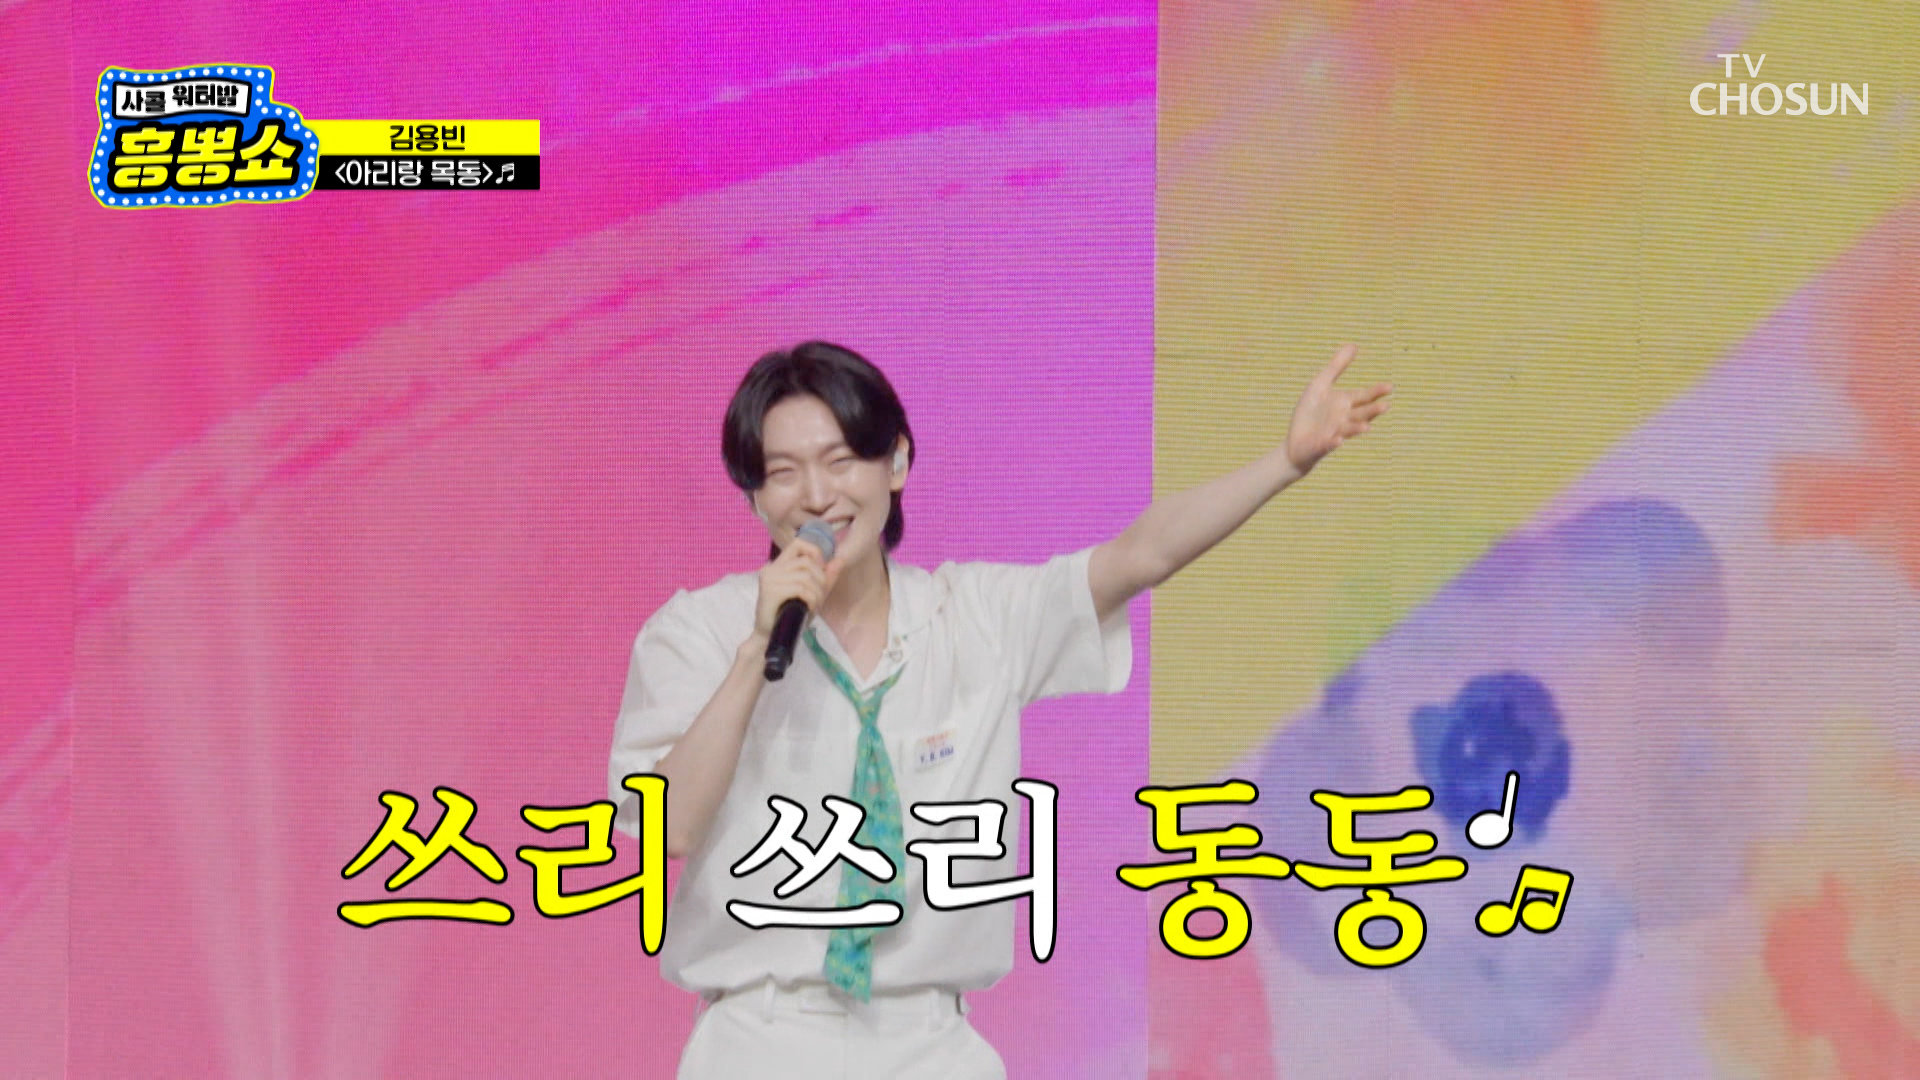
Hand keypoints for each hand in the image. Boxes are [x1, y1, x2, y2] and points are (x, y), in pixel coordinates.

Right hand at [750, 536, 843, 642]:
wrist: (770, 637)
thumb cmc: (790, 616)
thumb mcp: (812, 594)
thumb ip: (826, 577)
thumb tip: (840, 560)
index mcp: (778, 565)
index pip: (798, 543)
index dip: (814, 553)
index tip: (821, 571)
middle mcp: (771, 568)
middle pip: (806, 562)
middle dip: (821, 579)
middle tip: (820, 597)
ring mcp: (769, 579)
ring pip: (805, 576)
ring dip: (817, 592)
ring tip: (815, 605)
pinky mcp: (770, 591)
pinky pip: (800, 589)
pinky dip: (811, 599)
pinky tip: (809, 608)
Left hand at [1284, 344, 1392, 474]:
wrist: (1294, 442)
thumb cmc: (1310, 413)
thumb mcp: (1320, 384)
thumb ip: (1337, 366)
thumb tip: (1354, 345)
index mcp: (1345, 404)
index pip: (1364, 397)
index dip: (1376, 392)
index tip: (1390, 387)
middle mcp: (1344, 419)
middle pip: (1361, 414)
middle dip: (1372, 411)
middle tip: (1385, 406)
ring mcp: (1333, 433)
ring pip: (1348, 431)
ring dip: (1356, 429)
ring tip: (1366, 428)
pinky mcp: (1320, 446)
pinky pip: (1327, 444)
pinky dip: (1332, 443)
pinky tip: (1337, 440)